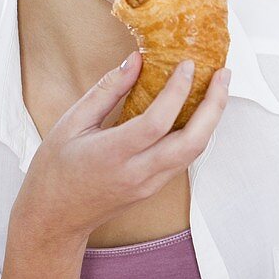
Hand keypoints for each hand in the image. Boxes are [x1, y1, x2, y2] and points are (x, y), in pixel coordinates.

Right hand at [12, 51, 229, 245]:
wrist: (55, 217)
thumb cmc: (56, 168)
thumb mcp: (71, 123)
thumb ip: (106, 91)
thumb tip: (136, 60)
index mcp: (112, 154)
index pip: (157, 122)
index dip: (177, 91)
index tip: (188, 64)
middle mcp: (138, 173)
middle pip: (192, 142)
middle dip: (215, 106)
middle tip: (223, 75)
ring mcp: (150, 184)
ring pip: (194, 152)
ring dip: (212, 119)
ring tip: (218, 88)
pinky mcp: (155, 188)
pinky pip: (184, 158)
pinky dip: (198, 132)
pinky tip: (199, 111)